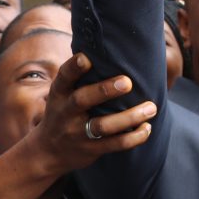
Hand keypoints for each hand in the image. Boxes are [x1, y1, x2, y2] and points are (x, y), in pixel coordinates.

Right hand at [26, 53, 156, 174]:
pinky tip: (147, 128)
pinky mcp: (91, 150)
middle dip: (104, 91)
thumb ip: (79, 77)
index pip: (64, 77)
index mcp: (60, 93)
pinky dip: (133, 137)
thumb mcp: (62, 94)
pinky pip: (114, 144)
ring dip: (129, 117)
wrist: (47, 152)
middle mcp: (66, 112)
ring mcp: (77, 133)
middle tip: (127, 82)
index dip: (73, 67)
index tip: (86, 58)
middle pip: (82, 100)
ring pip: (103, 126)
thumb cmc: (64, 112)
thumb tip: (109, 46)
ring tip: (151, 108)